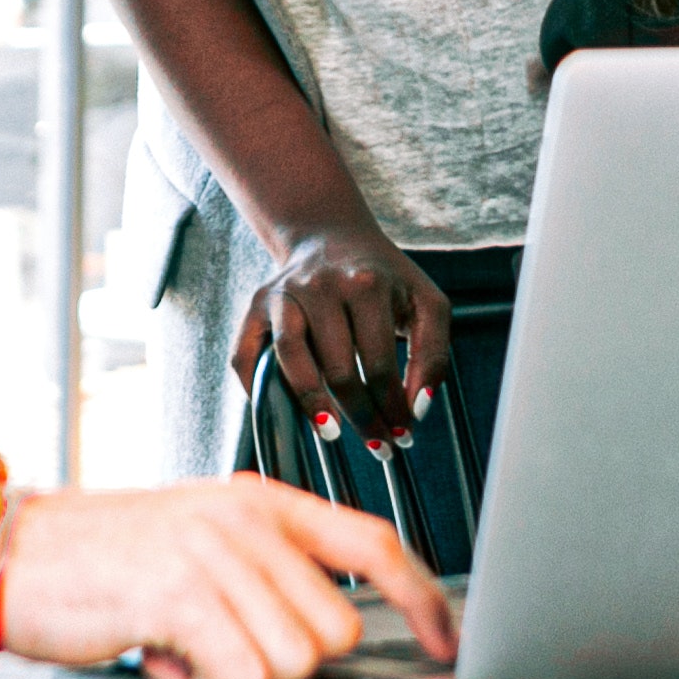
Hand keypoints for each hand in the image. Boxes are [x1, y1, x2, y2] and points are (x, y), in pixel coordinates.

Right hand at [0, 476, 454, 678]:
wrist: (11, 551)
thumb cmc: (104, 557)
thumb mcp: (201, 540)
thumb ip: (267, 571)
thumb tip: (328, 635)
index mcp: (261, 501)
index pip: (371, 541)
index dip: (421, 596)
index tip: (445, 638)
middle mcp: (247, 518)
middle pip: (335, 627)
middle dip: (286, 657)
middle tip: (222, 641)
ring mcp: (215, 552)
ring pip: (291, 661)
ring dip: (236, 675)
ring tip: (183, 643)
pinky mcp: (181, 593)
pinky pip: (241, 676)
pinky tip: (161, 653)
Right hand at [231, 222, 450, 450]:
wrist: (330, 234)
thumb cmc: (384, 279)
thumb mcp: (426, 303)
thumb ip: (433, 354)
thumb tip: (416, 410)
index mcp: (366, 284)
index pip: (380, 363)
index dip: (393, 406)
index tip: (403, 434)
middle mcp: (320, 285)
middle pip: (338, 367)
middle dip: (361, 415)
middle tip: (377, 444)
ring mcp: (283, 294)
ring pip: (290, 359)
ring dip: (311, 405)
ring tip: (331, 433)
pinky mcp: (256, 305)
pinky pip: (245, 355)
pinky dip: (257, 388)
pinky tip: (284, 412)